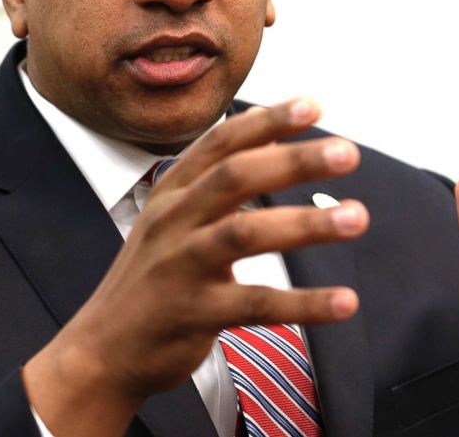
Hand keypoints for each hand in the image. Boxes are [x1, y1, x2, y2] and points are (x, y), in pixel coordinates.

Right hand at [24, 98, 369, 436]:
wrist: (101, 351)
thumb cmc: (152, 277)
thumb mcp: (175, 217)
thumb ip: (220, 175)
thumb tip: (267, 128)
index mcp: (173, 192)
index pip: (221, 142)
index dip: (267, 121)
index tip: (313, 106)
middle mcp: (173, 220)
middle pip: (235, 176)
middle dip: (294, 161)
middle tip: (348, 152)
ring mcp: (179, 266)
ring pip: (244, 234)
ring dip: (306, 224)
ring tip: (357, 216)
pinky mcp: (191, 314)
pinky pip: (255, 305)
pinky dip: (304, 302)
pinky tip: (345, 302)